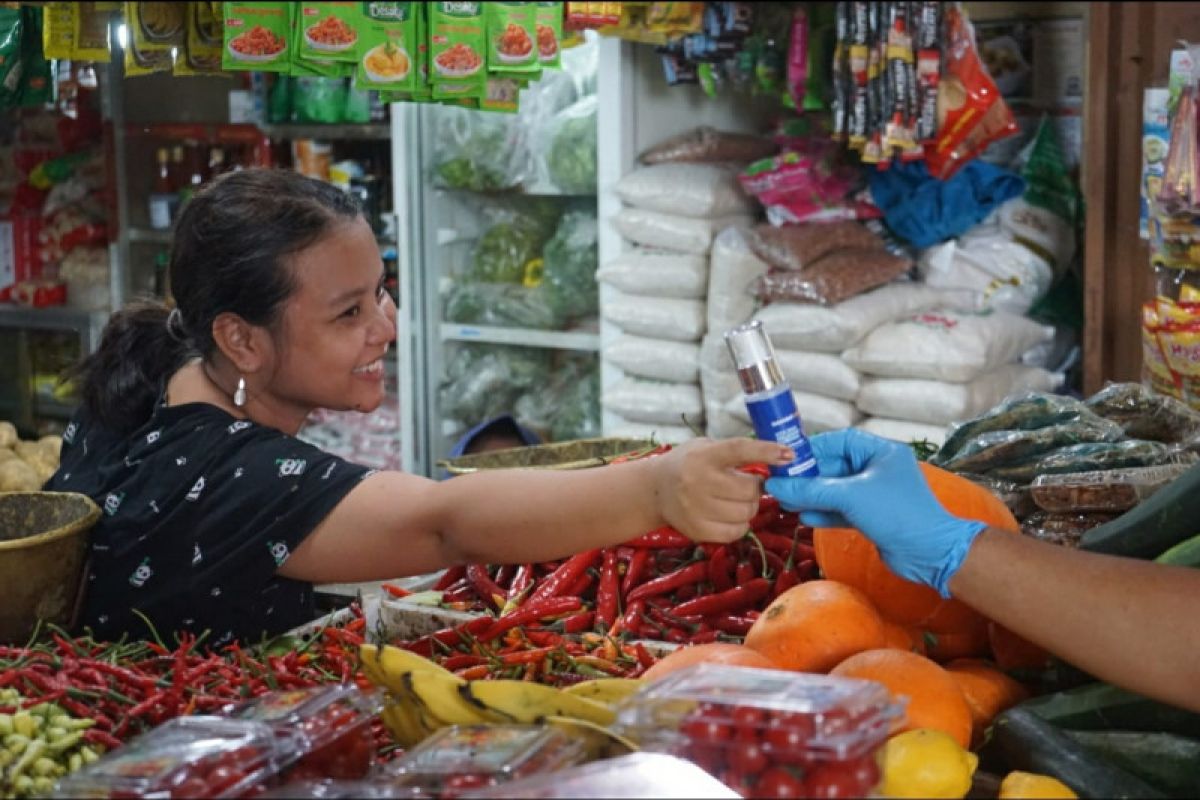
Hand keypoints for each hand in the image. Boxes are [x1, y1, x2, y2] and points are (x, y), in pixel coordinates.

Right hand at [654, 438, 796, 543]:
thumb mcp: (707, 448)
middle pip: (748, 491)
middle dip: (755, 489)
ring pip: (745, 513)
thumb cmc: (689, 464)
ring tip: (735, 500)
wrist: (656, 489)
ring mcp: (695, 508)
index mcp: (703, 455)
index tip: (789, 454)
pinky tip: (729, 515)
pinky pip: (735, 532)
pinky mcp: (696, 530)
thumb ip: (736, 452)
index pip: (739, 449)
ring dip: (749, 508)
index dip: (766, 451)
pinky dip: (740, 525)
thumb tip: (780, 457)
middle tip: (747, 486)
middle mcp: (697, 481)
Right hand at [764, 429, 986, 596]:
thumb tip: (776, 486)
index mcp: (881, 452)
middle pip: (834, 467)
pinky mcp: (872, 516)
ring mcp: (875, 494)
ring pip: (835, 491)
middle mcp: (878, 469)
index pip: (840, 441)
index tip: (788, 459)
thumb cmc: (897, 513)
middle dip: (808, 478)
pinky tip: (804, 517)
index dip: (812, 449)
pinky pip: (842, 509)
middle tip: (781, 485)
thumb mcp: (850, 496)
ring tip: (786, 503)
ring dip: (812, 497)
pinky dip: (824, 513)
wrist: (930, 553)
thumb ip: (811, 490)